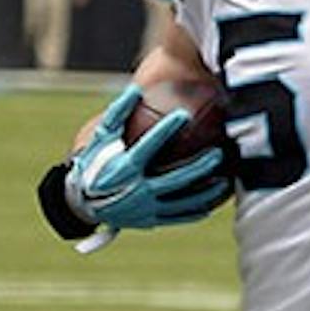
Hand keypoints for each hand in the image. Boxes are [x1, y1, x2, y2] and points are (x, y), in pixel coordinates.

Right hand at [65, 84, 230, 228]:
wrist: (83, 202)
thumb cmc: (95, 162)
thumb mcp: (101, 137)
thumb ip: (118, 114)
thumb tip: (135, 89)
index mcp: (123, 169)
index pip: (147, 147)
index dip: (165, 130)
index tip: (184, 114)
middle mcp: (135, 191)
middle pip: (174, 179)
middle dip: (199, 166)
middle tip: (219, 152)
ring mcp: (144, 209)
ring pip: (181, 202)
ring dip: (205, 192)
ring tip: (225, 180)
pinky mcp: (149, 221)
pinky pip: (177, 217)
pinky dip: (195, 211)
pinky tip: (213, 203)